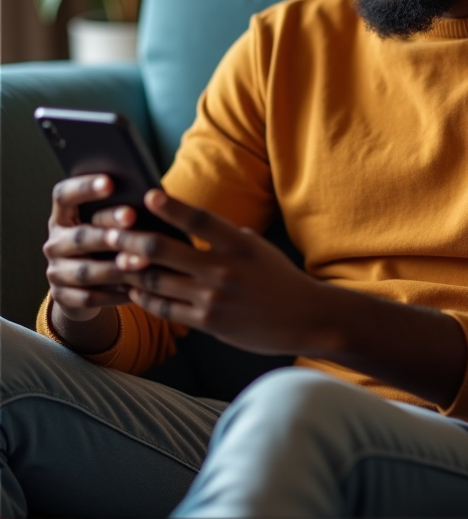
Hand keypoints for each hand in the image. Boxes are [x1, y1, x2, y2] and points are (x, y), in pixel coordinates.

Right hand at [44, 174, 136, 323]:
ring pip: (85, 270)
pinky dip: (114, 294)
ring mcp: (56, 272)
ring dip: (115, 265)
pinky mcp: (63, 298)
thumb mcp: (107, 226)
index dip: (84, 188)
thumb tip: (152, 198)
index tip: (110, 181)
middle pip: (80, 234)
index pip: (63, 196)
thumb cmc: (106, 245)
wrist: (85, 287)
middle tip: (132, 216)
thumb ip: (119, 212)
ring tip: (142, 260)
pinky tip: (136, 289)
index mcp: (62, 217)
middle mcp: (55, 243)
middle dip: (108, 226)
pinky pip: (90, 297)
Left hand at [112, 190, 327, 355]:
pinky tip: (134, 289)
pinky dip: (144, 298)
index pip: (199, 219)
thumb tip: (186, 224)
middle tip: (112, 231)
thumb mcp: (256, 246)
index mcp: (239, 243)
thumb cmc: (277, 277)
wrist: (304, 318)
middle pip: (164, 250)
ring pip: (156, 281)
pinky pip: (165, 309)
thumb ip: (224, 236)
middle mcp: (224, 269)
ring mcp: (213, 298)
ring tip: (115, 260)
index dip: (172, 207)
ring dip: (131, 270)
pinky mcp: (208, 323)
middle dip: (132, 240)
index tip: (149, 195)